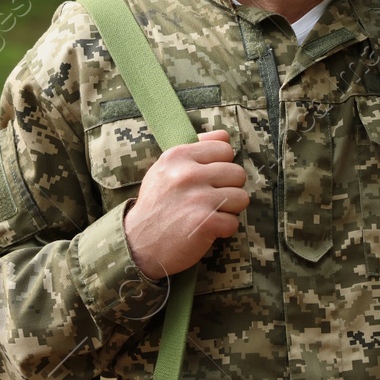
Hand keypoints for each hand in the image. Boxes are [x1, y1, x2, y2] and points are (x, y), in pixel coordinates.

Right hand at [123, 129, 249, 280]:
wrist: (137, 244)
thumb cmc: (156, 205)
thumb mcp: (165, 169)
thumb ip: (195, 148)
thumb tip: (224, 135)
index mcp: (178, 156)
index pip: (225, 149)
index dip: (221, 166)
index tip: (208, 179)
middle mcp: (188, 174)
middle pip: (238, 173)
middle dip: (229, 188)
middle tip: (210, 200)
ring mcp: (198, 198)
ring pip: (241, 197)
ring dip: (229, 209)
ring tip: (209, 214)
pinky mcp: (205, 222)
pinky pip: (234, 222)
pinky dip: (224, 230)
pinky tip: (207, 230)